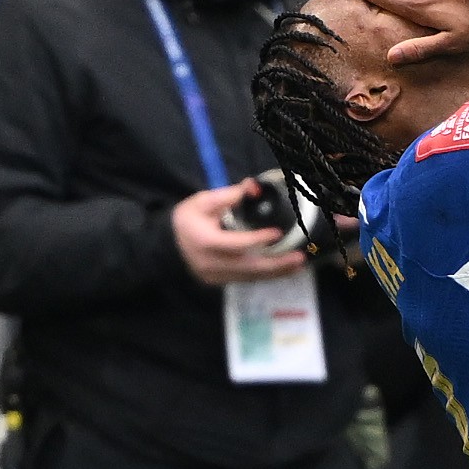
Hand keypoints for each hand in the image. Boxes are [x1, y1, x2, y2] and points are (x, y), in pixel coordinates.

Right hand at [172, 180, 305, 285]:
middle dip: (276, 264)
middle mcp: (210, 263)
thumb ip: (229, 195)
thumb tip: (255, 187)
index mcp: (204, 241)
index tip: (277, 233)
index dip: (257, 239)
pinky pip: (246, 279)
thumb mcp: (203, 201)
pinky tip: (283, 270)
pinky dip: (266, 275)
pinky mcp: (219, 282)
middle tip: (299, 258)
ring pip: (250, 277)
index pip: (235, 243)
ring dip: (276, 272)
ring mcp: (214, 276)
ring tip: (299, 265)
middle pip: (248, 266)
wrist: (168, 245)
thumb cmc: (188, 220)